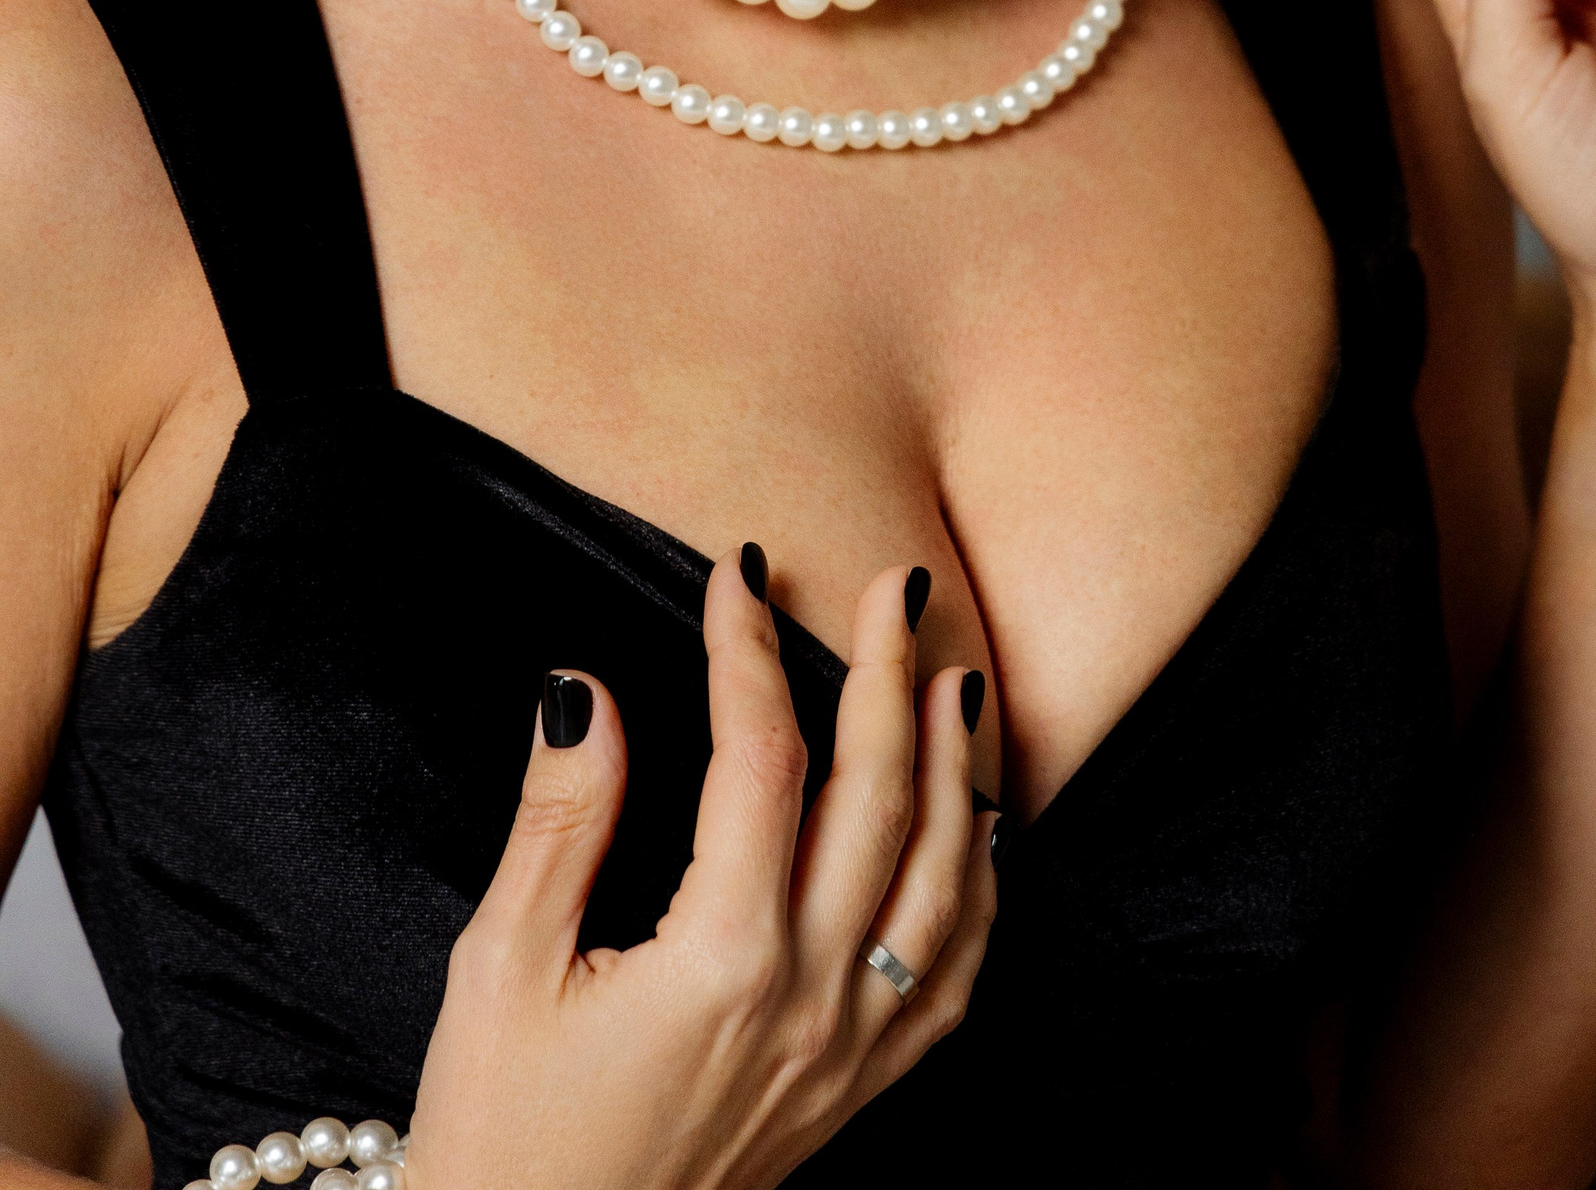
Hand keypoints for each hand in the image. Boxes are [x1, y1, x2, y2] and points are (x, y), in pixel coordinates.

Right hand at [407, 553, 993, 1189]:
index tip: (738, 573)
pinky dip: (981, 887)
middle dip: (888, 673)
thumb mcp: (503, 970)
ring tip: (954, 675)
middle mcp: (812, 997)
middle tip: (894, 585)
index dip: (750, 649)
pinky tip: (981, 831)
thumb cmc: (507, 1135)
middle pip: (879, 794)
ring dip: (958, 764)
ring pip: (944, 875)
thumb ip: (560, 821)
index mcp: (723, 958)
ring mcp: (850, 1050)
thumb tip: (582, 687)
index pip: (762, 757)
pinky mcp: (862, 1093)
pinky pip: (955, 975)